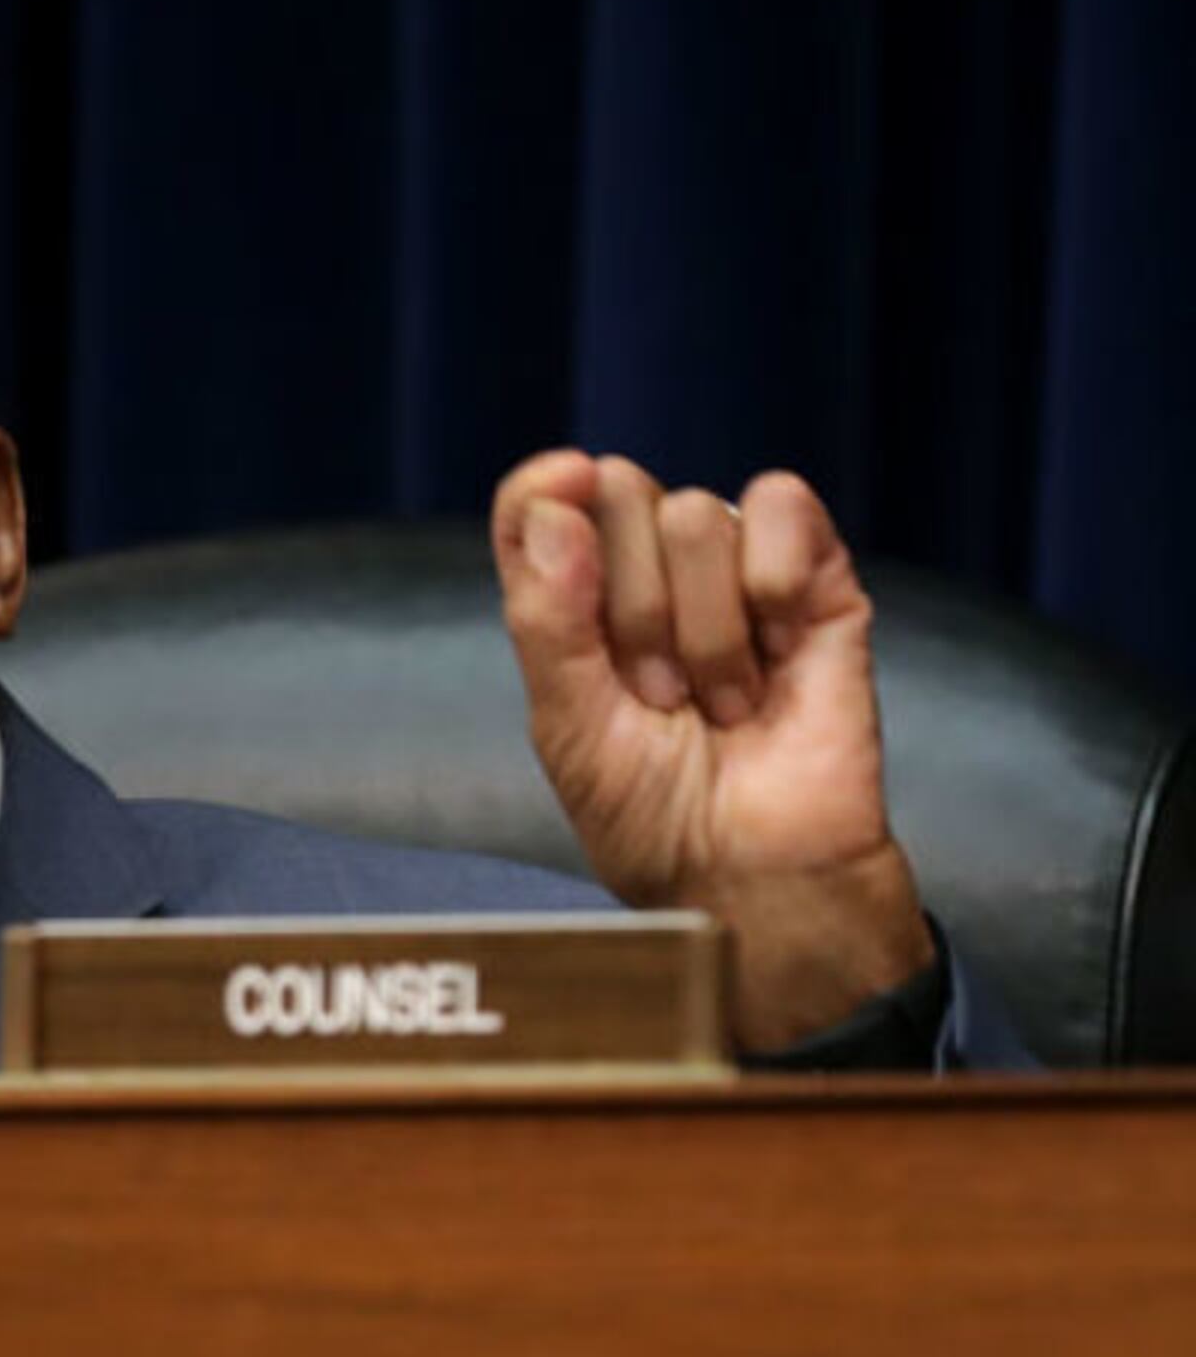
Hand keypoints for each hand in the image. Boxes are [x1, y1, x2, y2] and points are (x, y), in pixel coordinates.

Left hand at [491, 450, 936, 1050]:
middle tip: (657, 694)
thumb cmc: (654, 812)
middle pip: (620, 496)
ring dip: (701, 628)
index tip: (562, 493)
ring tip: (720, 700)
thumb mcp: (566, 724)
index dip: (542, 488)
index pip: (540, 502)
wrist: (752, 868)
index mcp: (576, 602)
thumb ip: (545, 616)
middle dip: (630, 607)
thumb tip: (555, 507)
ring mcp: (733, 570)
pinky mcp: (816, 576)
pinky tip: (778, 651)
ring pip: (695, 514)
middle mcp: (651, 572)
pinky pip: (781, 505)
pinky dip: (770, 581)